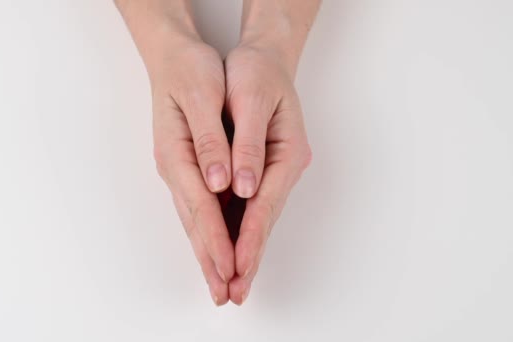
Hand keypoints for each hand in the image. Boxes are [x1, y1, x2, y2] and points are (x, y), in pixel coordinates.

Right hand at [150, 37, 234, 304]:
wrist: (174, 56)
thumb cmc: (190, 71)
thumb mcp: (201, 96)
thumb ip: (210, 142)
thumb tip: (219, 183)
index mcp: (178, 154)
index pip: (202, 206)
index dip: (218, 240)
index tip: (230, 268)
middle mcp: (175, 168)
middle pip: (195, 222)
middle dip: (211, 260)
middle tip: (223, 293)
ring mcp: (179, 171)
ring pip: (194, 220)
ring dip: (208, 253)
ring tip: (220, 282)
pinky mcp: (188, 168)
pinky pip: (198, 208)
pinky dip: (207, 232)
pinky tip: (215, 247)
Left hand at [224, 44, 311, 303]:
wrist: (264, 57)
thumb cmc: (257, 72)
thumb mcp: (251, 99)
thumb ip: (247, 146)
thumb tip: (242, 188)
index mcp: (286, 153)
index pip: (264, 205)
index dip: (248, 237)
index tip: (236, 265)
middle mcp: (282, 168)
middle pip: (263, 220)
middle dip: (248, 256)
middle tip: (235, 291)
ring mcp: (272, 171)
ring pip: (255, 218)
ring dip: (243, 250)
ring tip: (231, 282)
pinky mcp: (258, 170)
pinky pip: (246, 205)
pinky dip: (236, 229)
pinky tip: (226, 248)